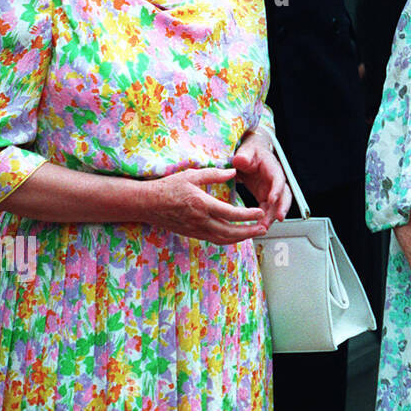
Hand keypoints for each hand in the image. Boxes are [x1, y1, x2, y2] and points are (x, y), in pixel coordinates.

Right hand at [144, 167, 266, 245]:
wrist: (146, 204)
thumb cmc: (168, 187)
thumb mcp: (191, 175)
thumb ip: (214, 174)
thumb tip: (234, 172)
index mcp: (201, 204)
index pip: (229, 213)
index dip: (247, 215)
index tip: (259, 212)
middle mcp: (199, 220)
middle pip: (229, 231)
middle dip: (249, 231)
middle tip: (263, 227)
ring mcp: (195, 230)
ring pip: (222, 239)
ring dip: (241, 237)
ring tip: (255, 232)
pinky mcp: (192, 234)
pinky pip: (214, 239)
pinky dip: (228, 239)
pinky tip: (237, 235)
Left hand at [233, 132, 290, 227]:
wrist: (251, 154)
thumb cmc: (250, 151)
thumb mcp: (246, 150)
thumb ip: (243, 155)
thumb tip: (240, 160)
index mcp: (272, 168)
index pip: (278, 179)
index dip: (276, 190)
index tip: (271, 199)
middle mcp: (276, 181)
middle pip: (284, 195)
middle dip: (282, 207)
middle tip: (277, 218)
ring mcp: (272, 190)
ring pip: (278, 205)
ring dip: (273, 217)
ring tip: (264, 228)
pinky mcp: (266, 197)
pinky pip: (269, 209)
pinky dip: (265, 218)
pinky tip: (258, 227)